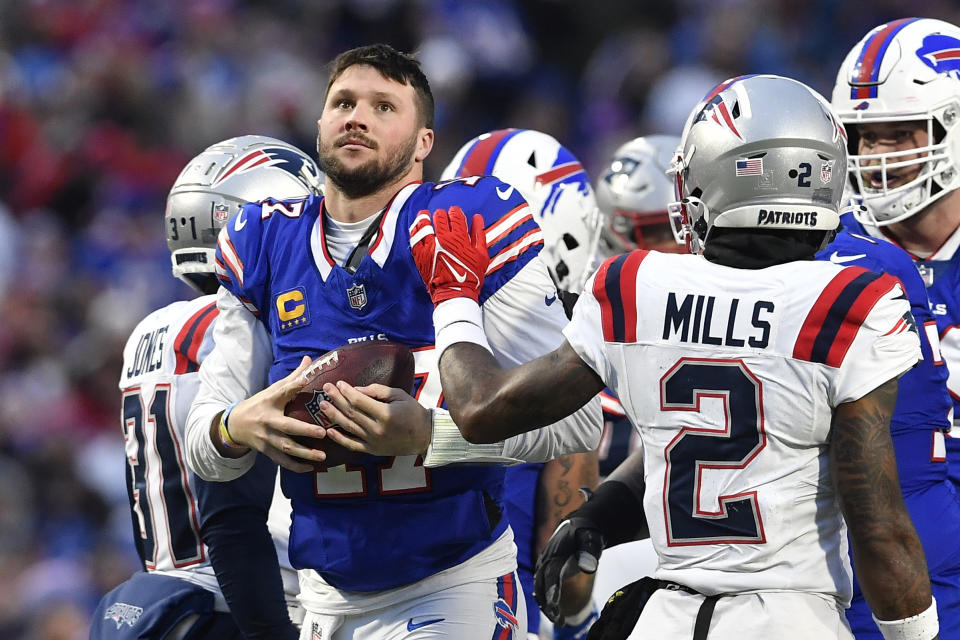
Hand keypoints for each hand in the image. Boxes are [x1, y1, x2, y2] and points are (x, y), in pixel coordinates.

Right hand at [223, 356, 330, 471]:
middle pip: (286, 427)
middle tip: (323, 433)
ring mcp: (267, 439)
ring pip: (286, 449)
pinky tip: (310, 468)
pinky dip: (296, 467)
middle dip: (304, 431)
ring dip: (304, 454)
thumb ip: (293, 377)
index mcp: (269, 402)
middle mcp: (268, 422)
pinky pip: (282, 462)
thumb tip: (310, 359)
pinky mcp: (267, 451)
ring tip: (322, 457)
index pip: (281, 392)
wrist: (235, 425)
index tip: (305, 380)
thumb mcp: (272, 390)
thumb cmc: (260, 404)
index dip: (292, 385)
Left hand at [313, 381, 431, 456]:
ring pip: (348, 427)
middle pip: (351, 412)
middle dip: (336, 399)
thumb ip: (378, 391)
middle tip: (325, 389)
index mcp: (385, 414)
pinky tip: (329, 431)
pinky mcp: (372, 450)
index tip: (338, 383)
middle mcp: (377, 429)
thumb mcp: (400, 395)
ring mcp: (373, 441)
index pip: (359, 401)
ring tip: (322, 405)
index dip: (346, 391)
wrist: (424, 436)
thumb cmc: (413, 412)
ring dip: (333, 415)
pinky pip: (352, 445)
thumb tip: (357, 389)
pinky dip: (339, 439)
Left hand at [411, 205, 488, 304]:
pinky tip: (417, 228)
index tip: (455, 212)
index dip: (455, 211)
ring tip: (426, 215)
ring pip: (424, 224)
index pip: (455, 216)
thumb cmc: (470, 276)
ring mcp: (429, 247)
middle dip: (442, 214)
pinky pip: (414, 238)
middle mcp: (443, 239)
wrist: (455, 293)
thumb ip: (479, 234)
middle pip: (439, 217)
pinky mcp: (420, 255)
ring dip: (425, 217)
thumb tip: (477, 219)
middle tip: (442, 216)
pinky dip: (415, 230)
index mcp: (459, 238)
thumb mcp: (481, 255)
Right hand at [534, 517, 604, 625]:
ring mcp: (544, 564)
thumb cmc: (587, 535)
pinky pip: (541, 587)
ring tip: (559, 621)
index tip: (553, 604)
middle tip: (557, 619)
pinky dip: (545, 600)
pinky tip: (553, 613)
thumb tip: (588, 567)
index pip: (551, 573)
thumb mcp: (591, 541)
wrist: (579, 527)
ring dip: (546, 605)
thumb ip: (589, 554)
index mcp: (556, 553)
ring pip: (539, 588)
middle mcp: (546, 559)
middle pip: (542, 584)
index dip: (551, 588)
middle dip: (547, 602)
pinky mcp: (546, 569)